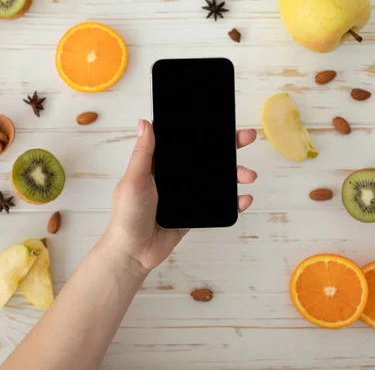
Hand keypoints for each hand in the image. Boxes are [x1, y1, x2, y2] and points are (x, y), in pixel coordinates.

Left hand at [103, 120, 256, 273]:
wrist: (134, 252)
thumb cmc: (126, 216)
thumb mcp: (133, 180)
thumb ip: (143, 153)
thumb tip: (145, 122)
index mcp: (159, 164)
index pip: (185, 141)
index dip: (203, 130)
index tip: (222, 121)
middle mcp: (175, 176)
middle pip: (207, 157)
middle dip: (229, 147)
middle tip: (246, 137)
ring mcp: (187, 194)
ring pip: (217, 179)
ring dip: (235, 174)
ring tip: (248, 175)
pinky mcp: (195, 212)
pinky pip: (218, 204)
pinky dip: (234, 201)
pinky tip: (244, 199)